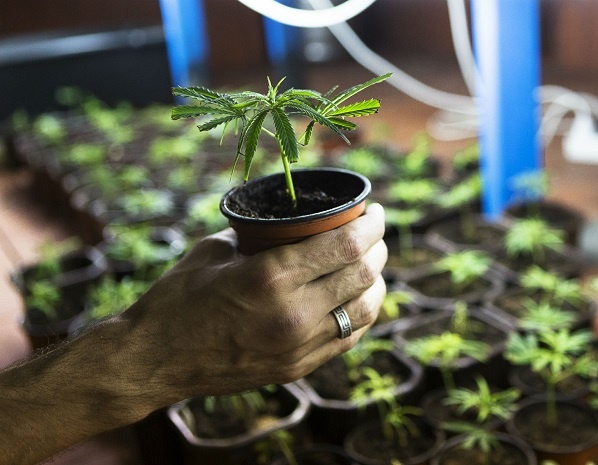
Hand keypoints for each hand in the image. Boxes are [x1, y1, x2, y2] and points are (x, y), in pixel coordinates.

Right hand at [124, 203, 386, 406]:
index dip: (371, 225)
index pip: (346, 246)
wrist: (153, 361)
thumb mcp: (215, 251)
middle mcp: (293, 314)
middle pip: (363, 275)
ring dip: (377, 282)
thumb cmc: (177, 298)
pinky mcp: (297, 368)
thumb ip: (258, 236)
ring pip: (364, 310)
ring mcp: (298, 347)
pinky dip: (361, 314)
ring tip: (372, 265)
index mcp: (271, 277)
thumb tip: (289, 222)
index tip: (376, 212)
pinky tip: (357, 299)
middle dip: (378, 248)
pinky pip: (347, 339)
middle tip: (375, 233)